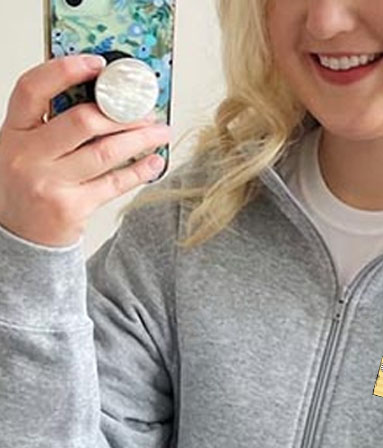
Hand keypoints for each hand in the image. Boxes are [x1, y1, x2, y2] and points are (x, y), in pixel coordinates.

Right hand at [0, 54, 171, 247]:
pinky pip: (114, 184)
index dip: (65, 71)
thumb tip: (102, 102)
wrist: (20, 239)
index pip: (33, 89)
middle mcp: (27, 155)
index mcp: (12, 132)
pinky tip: (155, 162)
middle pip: (81, 121)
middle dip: (121, 114)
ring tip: (159, 133)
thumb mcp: (24, 150)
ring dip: (139, 140)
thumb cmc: (28, 189)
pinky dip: (140, 172)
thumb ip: (50, 126)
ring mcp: (50, 183)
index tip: (98, 65)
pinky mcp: (73, 207)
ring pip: (105, 152)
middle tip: (145, 112)